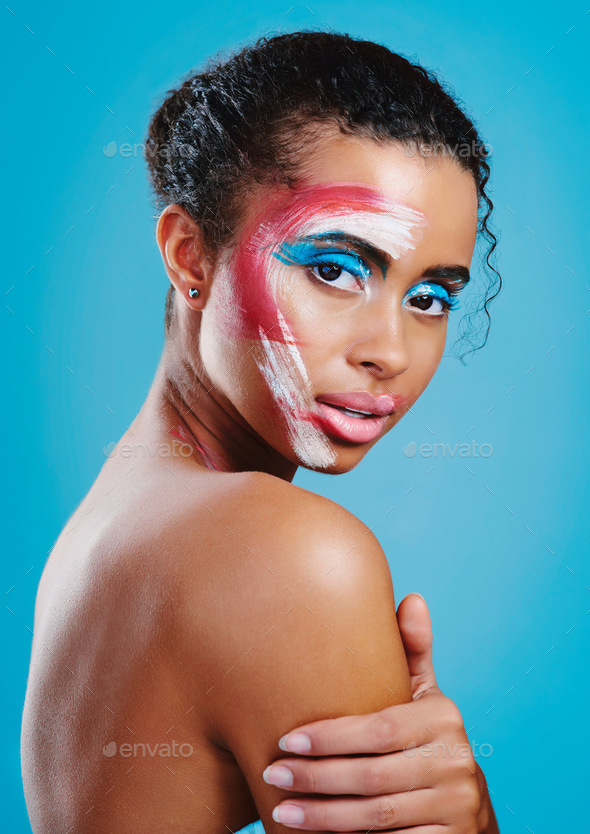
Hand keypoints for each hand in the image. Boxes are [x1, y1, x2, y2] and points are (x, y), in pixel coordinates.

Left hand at [263, 593, 497, 831]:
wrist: (470, 809)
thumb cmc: (429, 741)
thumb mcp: (425, 698)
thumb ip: (414, 652)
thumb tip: (411, 597)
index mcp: (444, 719)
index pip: (379, 729)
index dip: (330, 737)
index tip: (287, 741)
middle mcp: (456, 762)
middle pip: (373, 775)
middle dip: (317, 778)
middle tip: (273, 775)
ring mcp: (456, 807)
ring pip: (378, 815)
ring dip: (324, 816)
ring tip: (283, 810)